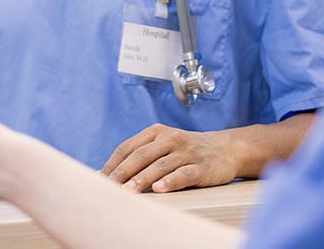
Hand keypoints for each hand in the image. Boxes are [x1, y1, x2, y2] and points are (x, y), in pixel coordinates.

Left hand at [100, 124, 237, 192]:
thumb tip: (111, 173)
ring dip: (141, 179)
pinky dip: (170, 181)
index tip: (99, 179)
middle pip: (140, 156)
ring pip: (159, 166)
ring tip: (128, 191)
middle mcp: (169, 139)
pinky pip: (183, 174)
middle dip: (122, 172)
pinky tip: (158, 189)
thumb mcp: (163, 144)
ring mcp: (186, 152)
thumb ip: (141, 154)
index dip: (112, 164)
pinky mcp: (201, 167)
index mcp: (155, 132)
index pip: (127, 147)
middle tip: (109, 187)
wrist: (224, 148)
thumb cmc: (186, 150)